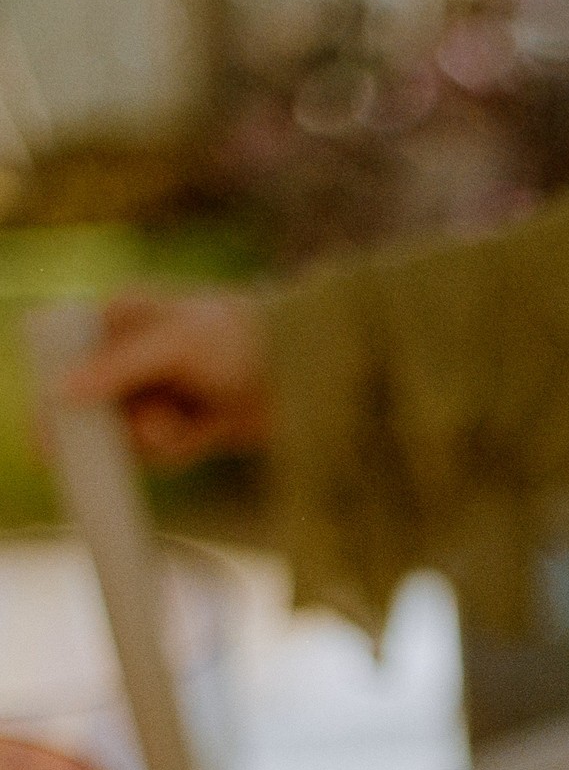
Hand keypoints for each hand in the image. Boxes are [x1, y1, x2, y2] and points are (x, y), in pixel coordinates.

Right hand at [57, 289, 270, 467]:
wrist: (307, 374)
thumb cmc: (239, 338)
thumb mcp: (174, 346)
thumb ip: (117, 368)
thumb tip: (61, 391)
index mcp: (122, 318)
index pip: (72, 358)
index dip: (65, 396)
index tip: (62, 433)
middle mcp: (136, 355)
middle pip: (100, 407)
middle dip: (123, 425)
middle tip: (153, 426)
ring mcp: (161, 391)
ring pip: (130, 434)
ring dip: (156, 439)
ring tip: (184, 423)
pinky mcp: (186, 424)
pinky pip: (163, 452)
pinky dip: (180, 450)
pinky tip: (205, 431)